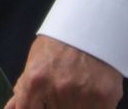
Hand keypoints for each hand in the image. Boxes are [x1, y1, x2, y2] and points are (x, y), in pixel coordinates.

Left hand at [4, 36, 123, 108]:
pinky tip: (92, 93)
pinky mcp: (104, 99)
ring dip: (76, 105)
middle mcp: (57, 89)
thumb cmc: (58, 46)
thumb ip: (23, 89)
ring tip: (77, 88)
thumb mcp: (35, 62)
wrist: (90, 27)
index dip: (32, 108)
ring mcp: (82, 96)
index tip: (42, 103)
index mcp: (35, 81)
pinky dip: (94, 106)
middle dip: (55, 104)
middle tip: (62, 89)